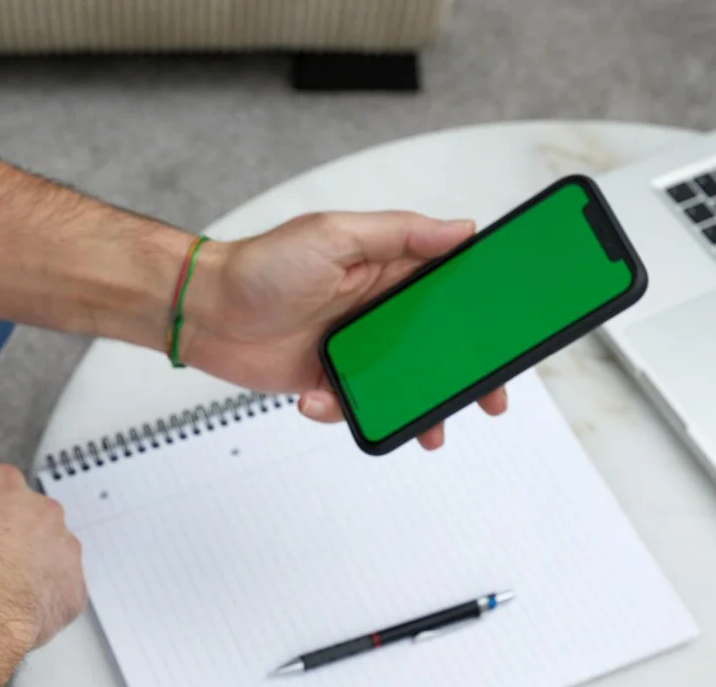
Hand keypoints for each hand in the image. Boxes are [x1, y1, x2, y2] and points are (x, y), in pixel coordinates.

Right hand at [0, 465, 85, 651]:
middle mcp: (42, 509)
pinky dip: (44, 606)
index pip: (2, 490)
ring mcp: (64, 548)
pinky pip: (61, 596)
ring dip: (34, 574)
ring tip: (2, 598)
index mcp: (4, 483)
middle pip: (35, 522)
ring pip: (53, 559)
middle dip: (17, 544)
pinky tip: (17, 615)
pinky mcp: (74, 588)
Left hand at [179, 212, 508, 449]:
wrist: (202, 311)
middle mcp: (376, 311)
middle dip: (466, 375)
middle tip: (488, 398)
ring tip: (429, 429)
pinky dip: (341, 410)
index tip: (513, 335)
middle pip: (438, 347)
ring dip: (419, 408)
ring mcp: (353, 349)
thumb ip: (400, 234)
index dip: (484, 313)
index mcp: (388, 271)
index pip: (452, 290)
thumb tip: (461, 229)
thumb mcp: (335, 235)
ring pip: (403, 385)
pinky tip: (317, 398)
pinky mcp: (327, 380)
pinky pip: (354, 405)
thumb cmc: (260, 265)